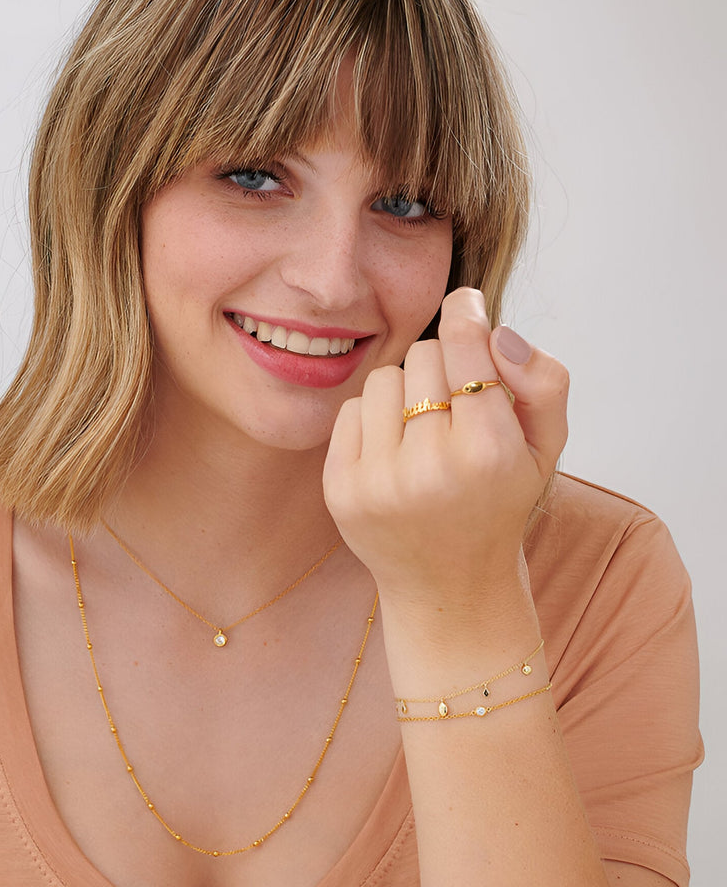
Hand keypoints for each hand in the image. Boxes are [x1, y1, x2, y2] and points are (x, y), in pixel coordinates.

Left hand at [323, 288, 568, 615]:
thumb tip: (496, 333)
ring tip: (425, 432)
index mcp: (489, 453)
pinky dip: (374, 420)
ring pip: (384, 377)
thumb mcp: (547, 448)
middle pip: (424, 354)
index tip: (466, 302)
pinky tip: (395, 452)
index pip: (465, 346)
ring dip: (407, 392)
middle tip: (456, 404)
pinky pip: (350, 410)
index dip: (467, 312)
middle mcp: (430, 468)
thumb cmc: (499, 502)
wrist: (449, 585)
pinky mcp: (340, 490)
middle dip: (444, 368)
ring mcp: (378, 481)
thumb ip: (543, 380)